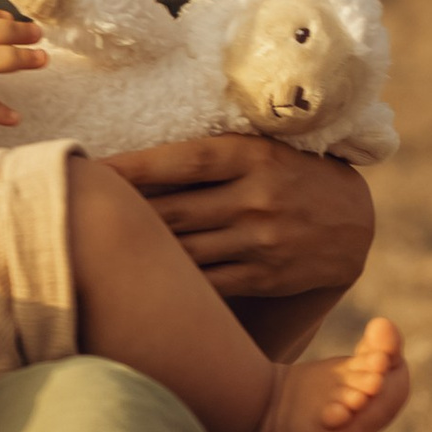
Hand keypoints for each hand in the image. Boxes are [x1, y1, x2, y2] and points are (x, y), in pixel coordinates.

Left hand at [104, 135, 374, 304]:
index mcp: (253, 156)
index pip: (182, 159)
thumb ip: (214, 154)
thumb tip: (142, 160)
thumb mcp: (263, 149)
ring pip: (185, 249)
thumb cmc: (293, 174)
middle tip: (77, 212)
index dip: (133, 166)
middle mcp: (257, 197)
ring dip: (142, 251)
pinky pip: (207, 282)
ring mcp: (261, 240)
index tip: (90, 167)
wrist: (354, 223)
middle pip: (174, 208)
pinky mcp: (264, 276)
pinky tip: (141, 279)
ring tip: (98, 249)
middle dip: (125, 214)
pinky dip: (173, 281)